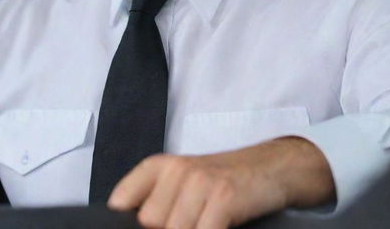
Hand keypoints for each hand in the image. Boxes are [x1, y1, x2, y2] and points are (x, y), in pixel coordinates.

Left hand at [107, 136, 334, 228]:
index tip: (142, 227)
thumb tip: (133, 223)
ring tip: (204, 223)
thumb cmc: (222, 180)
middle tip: (191, 221)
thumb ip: (154, 200)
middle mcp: (177, 169)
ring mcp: (200, 182)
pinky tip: (218, 227)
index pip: (121, 200)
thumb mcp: (182, 181)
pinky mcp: (223, 197)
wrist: (268, 167)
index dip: (128, 224)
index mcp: (160, 166)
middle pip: (150, 222)